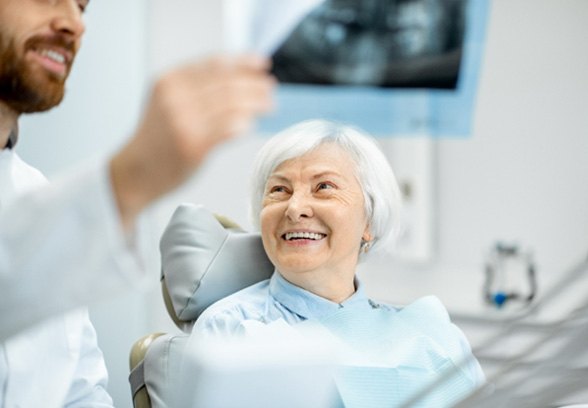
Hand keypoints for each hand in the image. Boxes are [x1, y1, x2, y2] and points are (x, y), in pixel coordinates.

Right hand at [110, 55, 274, 228]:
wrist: (135, 171)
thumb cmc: (157, 138)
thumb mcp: (168, 101)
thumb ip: (196, 88)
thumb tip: (240, 78)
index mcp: (169, 80)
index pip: (215, 65)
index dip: (243, 63)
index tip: (262, 65)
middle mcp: (175, 97)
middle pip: (227, 84)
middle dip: (255, 85)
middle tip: (270, 89)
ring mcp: (184, 122)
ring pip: (232, 105)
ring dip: (256, 104)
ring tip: (269, 105)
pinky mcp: (193, 146)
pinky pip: (228, 129)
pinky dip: (244, 124)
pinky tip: (250, 124)